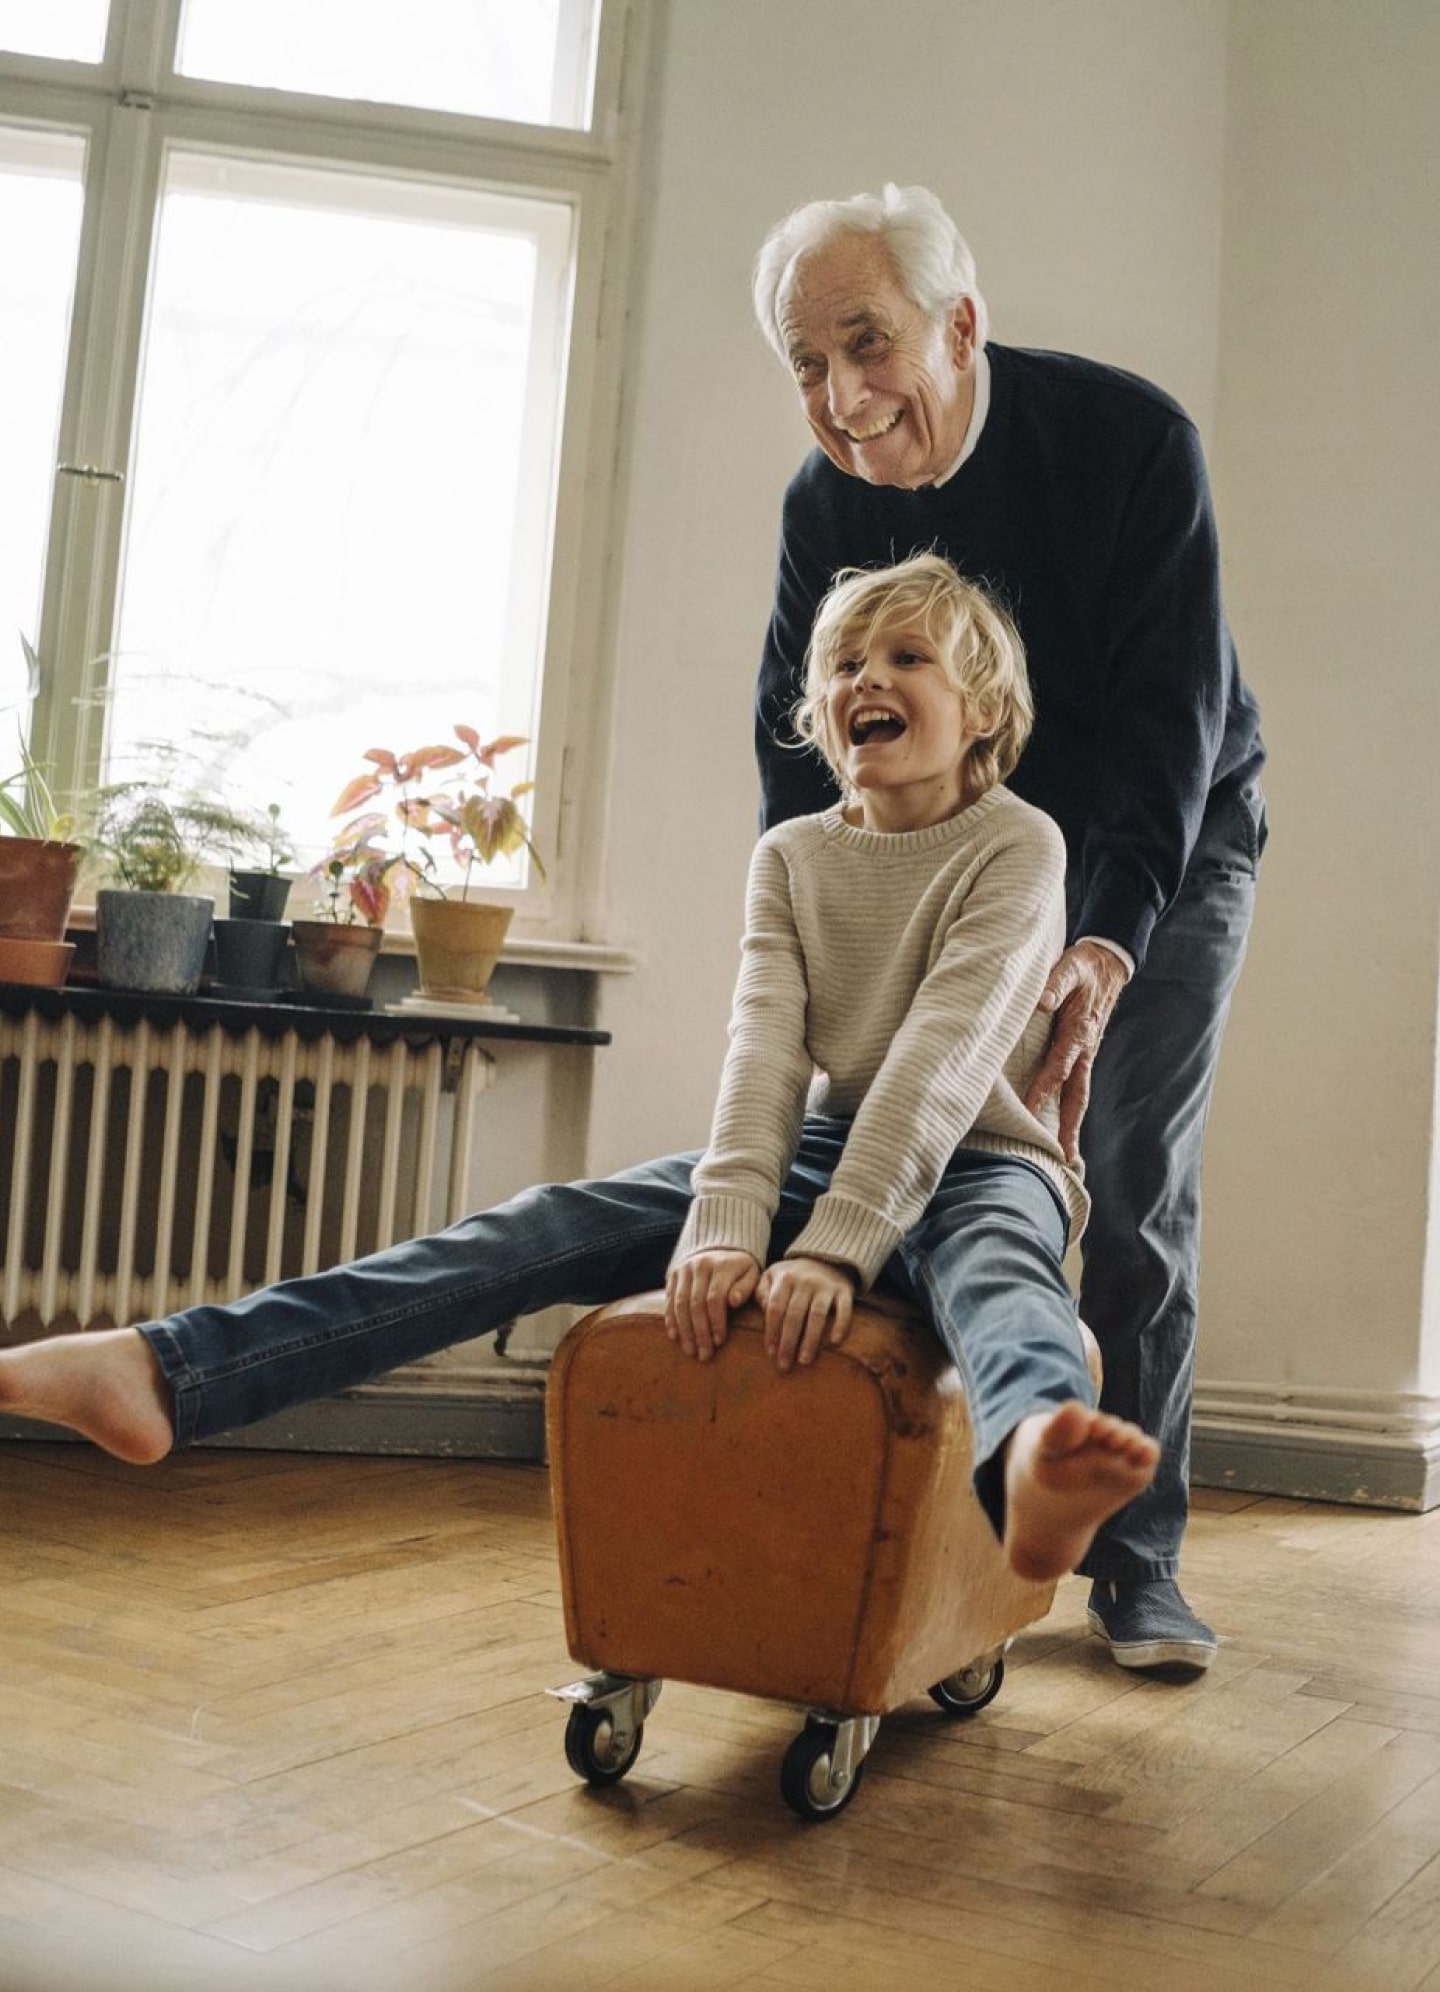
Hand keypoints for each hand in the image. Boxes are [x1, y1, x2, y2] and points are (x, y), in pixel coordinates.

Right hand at [665, 1249, 759, 1361]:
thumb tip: (733, 1301)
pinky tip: (675, 1337)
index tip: (720, 1342)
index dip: (716, 1322)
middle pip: (696, 1304)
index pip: (715, 1299)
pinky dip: (671, 1319)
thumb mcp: (750, 1274)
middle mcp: (700, 1265)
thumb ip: (746, 1287)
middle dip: (699, 1332)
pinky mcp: (673, 1273)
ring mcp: (684, 1269)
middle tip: (704, 1355)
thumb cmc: (739, 1269)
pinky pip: (669, 1299)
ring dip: (684, 1330)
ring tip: (690, 1351)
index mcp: (721, 1266)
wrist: (718, 1246)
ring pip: (680, 1304)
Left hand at [756, 1256, 855, 1372]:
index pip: (775, 1309)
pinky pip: (844, 1309)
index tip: (771, 1353)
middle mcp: (805, 1281)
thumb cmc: (793, 1275)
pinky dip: (841, 1325)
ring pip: (817, 1315)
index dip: (772, 1332)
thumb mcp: (771, 1275)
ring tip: (804, 1361)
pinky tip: (835, 1342)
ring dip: (810, 1340)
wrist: (825, 1258)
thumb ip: (761, 1291)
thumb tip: (762, 1310)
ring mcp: (826, 1286)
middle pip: (794, 1315)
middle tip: (784, 1365)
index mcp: (785, 1279)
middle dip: (788, 1342)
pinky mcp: (844, 1290)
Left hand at [1023, 941, 1129, 1162]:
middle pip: (1077, 1094)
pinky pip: (1076, 1085)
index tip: (1029, 1108)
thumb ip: (1054, 983)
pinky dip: (1069, 1108)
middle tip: (1064, 1157)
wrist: (1107, 963)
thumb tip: (1040, 1000)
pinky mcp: (1083, 1053)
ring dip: (1072, 1125)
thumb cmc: (1083, 965)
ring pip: (1078, 1095)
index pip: (1058, 1066)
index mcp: (1079, 1031)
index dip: (1044, 1087)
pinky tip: (1060, 1124)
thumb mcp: (1069, 967)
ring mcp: (1086, 1054)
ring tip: (1066, 1156)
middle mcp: (1085, 1048)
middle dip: (1069, 1126)